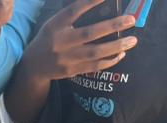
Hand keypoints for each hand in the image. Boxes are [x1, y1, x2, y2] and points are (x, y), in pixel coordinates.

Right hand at [23, 0, 137, 81]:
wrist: (33, 66)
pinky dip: (109, 61)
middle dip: (112, 26)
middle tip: (131, 19)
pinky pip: (94, 66)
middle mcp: (60, 42)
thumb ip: (74, 13)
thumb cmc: (50, 38)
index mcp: (56, 26)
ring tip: (133, 40)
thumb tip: (100, 1)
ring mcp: (66, 58)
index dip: (89, 2)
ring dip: (115, 46)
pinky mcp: (71, 70)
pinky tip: (121, 54)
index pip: (73, 11)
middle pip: (89, 33)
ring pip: (94, 52)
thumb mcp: (56, 23)